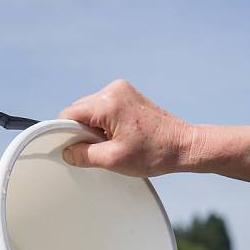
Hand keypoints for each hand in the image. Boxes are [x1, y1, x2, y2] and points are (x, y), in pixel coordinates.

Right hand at [58, 79, 195, 176]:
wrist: (183, 146)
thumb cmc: (154, 153)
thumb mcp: (113, 160)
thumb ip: (84, 155)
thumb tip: (66, 152)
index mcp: (108, 102)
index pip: (69, 114)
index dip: (66, 134)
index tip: (73, 150)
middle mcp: (113, 89)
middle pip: (79, 110)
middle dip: (82, 132)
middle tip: (99, 150)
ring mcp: (122, 89)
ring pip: (91, 110)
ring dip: (94, 128)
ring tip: (112, 144)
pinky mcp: (129, 95)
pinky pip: (104, 108)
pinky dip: (104, 124)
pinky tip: (118, 136)